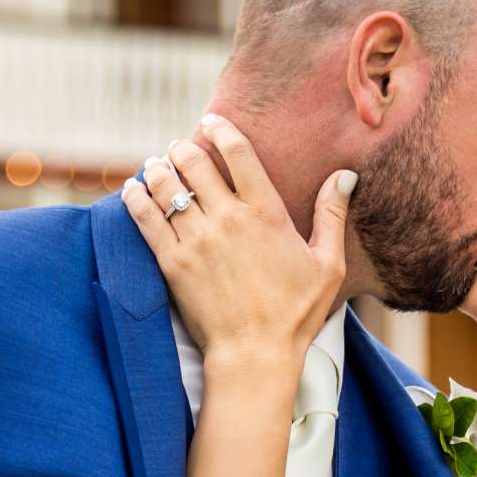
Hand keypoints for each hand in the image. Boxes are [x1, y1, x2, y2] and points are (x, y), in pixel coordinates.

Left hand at [122, 116, 354, 365]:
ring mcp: (197, 239)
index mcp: (266, 213)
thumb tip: (345, 176)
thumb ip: (331, 215)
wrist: (254, 354)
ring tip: (157, 164)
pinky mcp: (172, 262)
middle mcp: (228, 219)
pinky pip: (145, 218)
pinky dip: (135, 197)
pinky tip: (132, 188)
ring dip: (158, 168)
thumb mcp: (327, 264)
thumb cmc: (295, 313)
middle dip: (184, 148)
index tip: (212, 122)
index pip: (239, 153)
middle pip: (194, 163)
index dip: (222, 130)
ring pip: (166, 185)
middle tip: (180, 147)